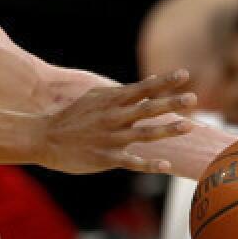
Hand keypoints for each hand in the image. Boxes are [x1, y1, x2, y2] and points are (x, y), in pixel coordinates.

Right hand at [38, 69, 196, 173]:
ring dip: (166, 130)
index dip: (164, 81)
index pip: (143, 88)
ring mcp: (110, 138)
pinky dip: (148, 164)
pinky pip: (132, 161)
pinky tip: (165, 165)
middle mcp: (113, 118)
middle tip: (192, 98)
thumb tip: (150, 82)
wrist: (45, 138)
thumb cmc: (72, 118)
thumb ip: (122, 92)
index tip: (184, 73)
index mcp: (111, 101)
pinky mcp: (106, 157)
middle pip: (147, 109)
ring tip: (188, 126)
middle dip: (170, 103)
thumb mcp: (95, 99)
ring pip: (144, 134)